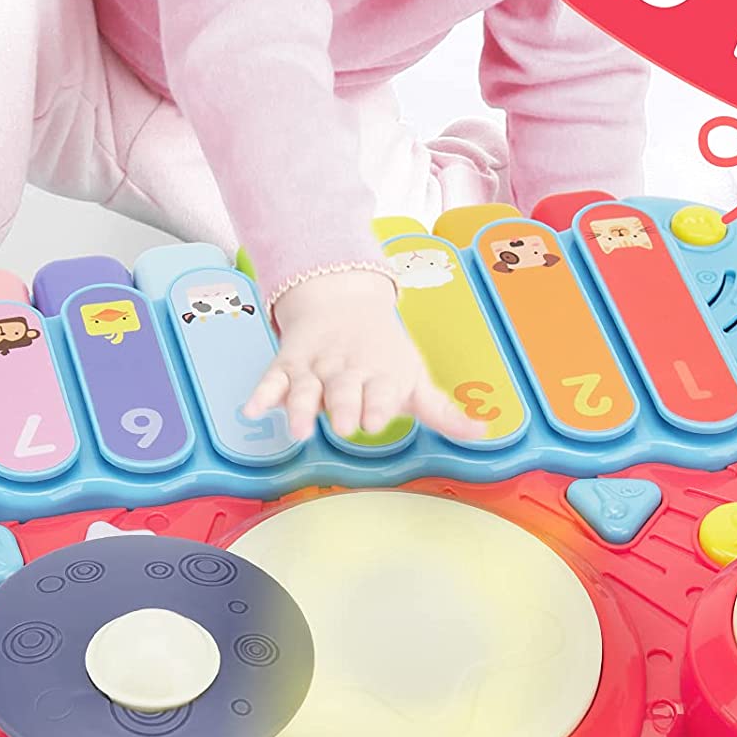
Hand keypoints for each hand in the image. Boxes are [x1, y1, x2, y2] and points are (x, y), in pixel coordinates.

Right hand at [244, 270, 484, 442]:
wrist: (344, 302)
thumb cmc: (385, 356)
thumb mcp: (415, 381)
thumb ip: (443, 413)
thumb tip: (485, 434)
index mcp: (382, 376)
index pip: (381, 392)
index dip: (378, 404)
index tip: (377, 420)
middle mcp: (348, 372)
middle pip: (343, 391)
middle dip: (342, 407)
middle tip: (343, 424)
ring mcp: (316, 369)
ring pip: (306, 389)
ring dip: (300, 407)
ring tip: (297, 428)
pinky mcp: (288, 366)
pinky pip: (272, 380)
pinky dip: (262, 393)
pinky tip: (252, 410)